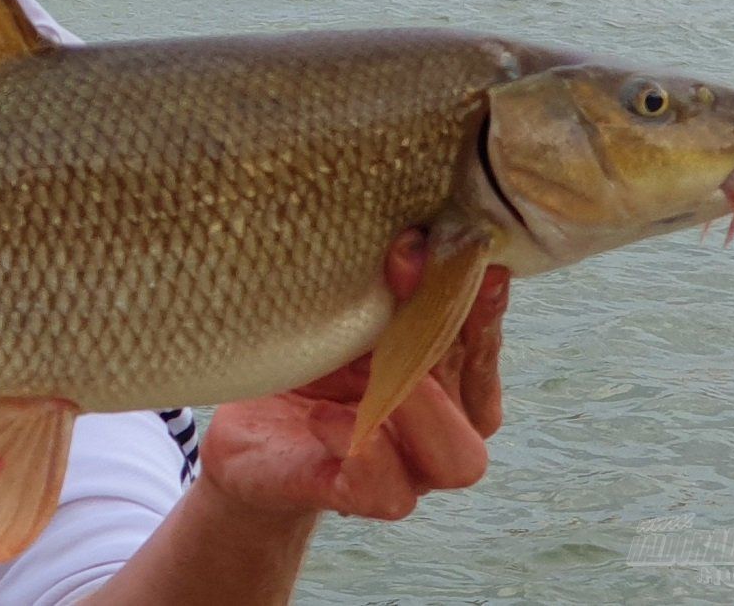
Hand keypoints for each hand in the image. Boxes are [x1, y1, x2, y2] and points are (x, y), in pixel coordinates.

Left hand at [198, 228, 508, 523]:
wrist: (249, 433)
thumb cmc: (305, 358)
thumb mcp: (338, 314)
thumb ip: (381, 290)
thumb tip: (409, 236)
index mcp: (450, 375)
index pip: (484, 340)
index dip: (479, 301)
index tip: (466, 252)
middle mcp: (444, 425)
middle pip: (481, 399)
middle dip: (448, 334)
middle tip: (406, 271)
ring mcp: (409, 469)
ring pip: (457, 458)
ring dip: (420, 409)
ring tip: (373, 374)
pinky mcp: (355, 496)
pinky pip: (388, 493)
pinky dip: (363, 455)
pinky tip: (323, 420)